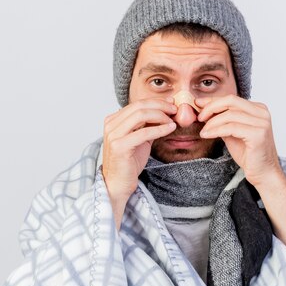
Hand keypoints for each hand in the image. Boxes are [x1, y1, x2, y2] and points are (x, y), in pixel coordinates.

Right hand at [102, 97, 176, 226]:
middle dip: (160, 106)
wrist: (118, 183)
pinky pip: (144, 132)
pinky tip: (170, 128)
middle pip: (139, 106)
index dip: (157, 102)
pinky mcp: (120, 146)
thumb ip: (148, 125)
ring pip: (141, 115)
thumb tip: (165, 112)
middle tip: (175, 110)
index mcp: (113, 120)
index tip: (172, 104)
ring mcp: (113, 135)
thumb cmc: (128, 162)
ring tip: (173, 120)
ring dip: (161, 115)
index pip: (137, 104)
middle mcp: (111, 125)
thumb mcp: (139, 139)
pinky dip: (160, 129)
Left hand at [196, 95, 281, 187]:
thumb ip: (222, 120)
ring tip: (203, 131)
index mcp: (258, 109)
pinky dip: (216, 130)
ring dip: (212, 122)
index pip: (231, 99)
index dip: (212, 100)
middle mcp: (262, 112)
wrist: (262, 172)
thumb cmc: (248, 154)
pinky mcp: (258, 134)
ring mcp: (262, 123)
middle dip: (211, 107)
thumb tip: (203, 109)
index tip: (197, 103)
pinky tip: (207, 135)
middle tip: (199, 117)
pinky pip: (231, 128)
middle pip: (231, 101)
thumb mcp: (232, 132)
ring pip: (229, 115)